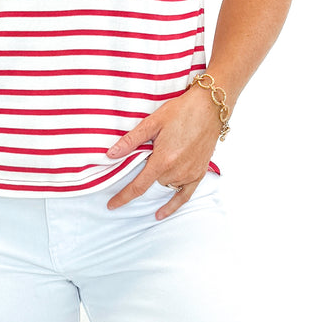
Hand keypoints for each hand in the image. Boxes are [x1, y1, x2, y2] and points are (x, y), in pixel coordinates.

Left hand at [104, 84, 221, 217]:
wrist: (210, 107)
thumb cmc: (181, 111)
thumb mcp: (152, 122)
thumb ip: (131, 141)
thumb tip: (111, 154)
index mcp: (163, 160)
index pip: (138, 186)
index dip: (123, 197)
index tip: (112, 205)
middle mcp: (177, 170)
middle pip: (153, 182)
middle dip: (147, 171)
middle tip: (152, 151)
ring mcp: (190, 173)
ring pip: (166, 185)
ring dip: (160, 177)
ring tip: (166, 156)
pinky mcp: (200, 172)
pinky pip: (185, 195)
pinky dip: (172, 204)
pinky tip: (160, 213)